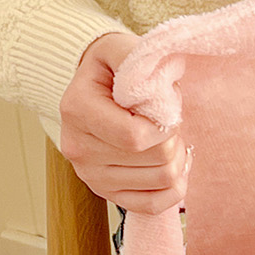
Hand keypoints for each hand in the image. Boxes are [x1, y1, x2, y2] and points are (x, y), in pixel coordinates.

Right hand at [59, 32, 188, 212]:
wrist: (95, 87)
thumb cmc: (113, 69)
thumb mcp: (120, 48)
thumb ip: (137, 56)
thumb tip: (160, 82)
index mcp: (77, 111)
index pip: (136, 137)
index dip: (166, 124)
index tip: (167, 106)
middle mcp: (78, 149)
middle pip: (154, 159)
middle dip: (174, 137)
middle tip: (167, 119)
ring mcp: (90, 176)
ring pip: (161, 180)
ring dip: (176, 157)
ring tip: (165, 137)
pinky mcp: (106, 193)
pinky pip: (154, 205)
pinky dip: (174, 186)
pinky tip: (171, 162)